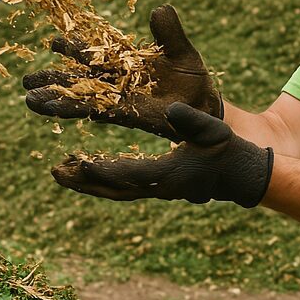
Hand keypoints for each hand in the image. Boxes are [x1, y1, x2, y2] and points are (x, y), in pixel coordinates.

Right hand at [22, 5, 221, 139]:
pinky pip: (94, 110)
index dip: (74, 48)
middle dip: (53, 79)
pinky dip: (73, 109)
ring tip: (29, 100)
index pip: (94, 52)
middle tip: (25, 81)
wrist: (206, 109)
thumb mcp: (182, 52)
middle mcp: (116, 81)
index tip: (53, 42)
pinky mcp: (125, 113)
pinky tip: (53, 112)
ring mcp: (118, 98)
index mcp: (125, 61)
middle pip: (78, 78)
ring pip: (80, 97)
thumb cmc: (193, 80)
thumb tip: (161, 8)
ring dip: (55, 98)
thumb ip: (170, 33)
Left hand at [52, 103, 272, 208]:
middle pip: (113, 189)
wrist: (244, 175)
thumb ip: (193, 121)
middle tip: (55, 171)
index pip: (129, 175)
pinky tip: (88, 167)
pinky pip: (125, 185)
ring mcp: (157, 189)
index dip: (103, 171)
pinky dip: (104, 178)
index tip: (77, 164)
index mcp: (170, 175)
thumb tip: (172, 109)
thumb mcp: (214, 131)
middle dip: (84, 182)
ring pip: (116, 189)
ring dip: (88, 183)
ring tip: (62, 169)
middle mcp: (159, 188)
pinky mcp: (158, 185)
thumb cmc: (230, 151)